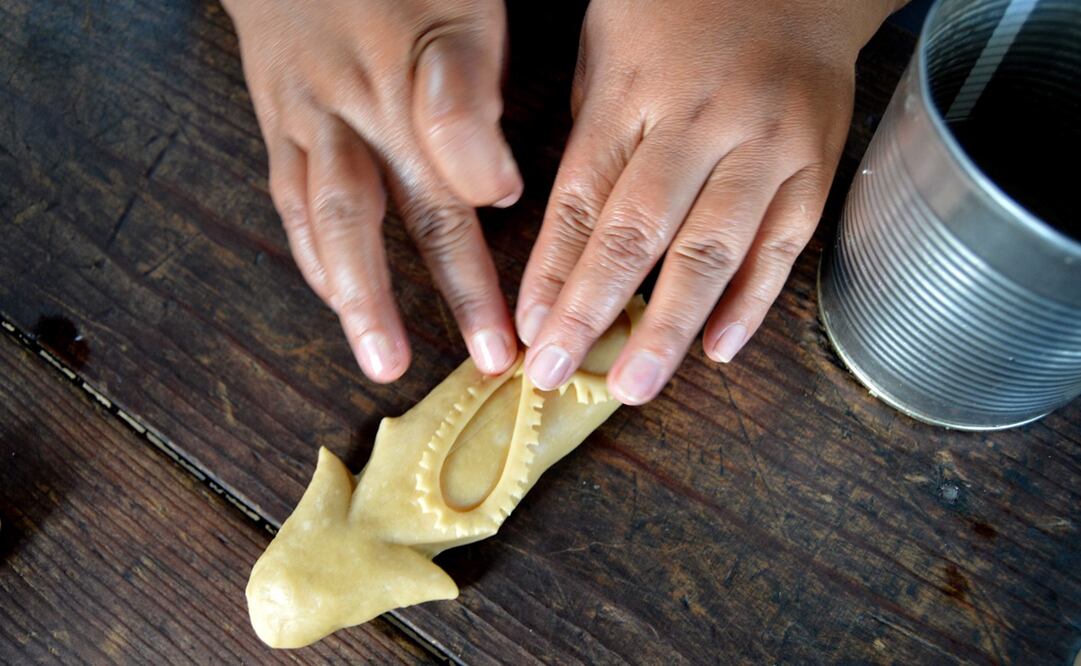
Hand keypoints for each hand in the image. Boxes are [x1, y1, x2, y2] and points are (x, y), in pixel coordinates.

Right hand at [223, 0, 521, 381]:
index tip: (509, 202)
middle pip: (404, 196)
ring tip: (387, 362)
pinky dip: (319, 262)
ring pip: (336, 218)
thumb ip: (474, 87)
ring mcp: (310, 119)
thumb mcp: (459, 2)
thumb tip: (498, 187)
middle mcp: (357, 99)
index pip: (454, 116)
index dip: (484, 167)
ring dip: (364, 298)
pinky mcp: (278, 131)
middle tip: (489, 354)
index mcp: (417, 59)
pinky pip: (294, 206)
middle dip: (451, 282)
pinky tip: (340, 306)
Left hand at [517, 0, 897, 403]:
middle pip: (638, 233)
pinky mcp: (815, 166)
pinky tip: (717, 349)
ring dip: (668, 328)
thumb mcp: (609, 47)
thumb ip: (593, 137)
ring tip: (633, 385)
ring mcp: (765, 146)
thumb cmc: (686, 11)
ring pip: (712, 251)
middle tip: (556, 373)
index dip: (551, 272)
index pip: (582, 198)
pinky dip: (750, 304)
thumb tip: (570, 242)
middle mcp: (700, 121)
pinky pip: (783, 247)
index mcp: (634, 89)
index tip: (528, 330)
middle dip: (592, 312)